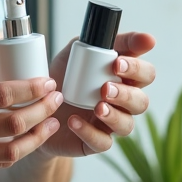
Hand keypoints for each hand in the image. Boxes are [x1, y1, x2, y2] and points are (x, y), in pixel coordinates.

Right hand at [0, 30, 63, 178]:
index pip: (2, 94)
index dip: (31, 88)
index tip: (46, 81)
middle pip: (13, 124)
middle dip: (42, 110)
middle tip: (56, 98)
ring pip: (11, 151)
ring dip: (37, 136)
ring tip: (52, 122)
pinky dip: (17, 151)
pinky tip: (27, 138)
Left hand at [36, 32, 156, 157]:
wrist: (36, 104)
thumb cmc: (64, 74)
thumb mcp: (79, 50)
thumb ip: (104, 40)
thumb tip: (145, 38)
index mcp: (123, 78)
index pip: (145, 73)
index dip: (137, 69)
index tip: (118, 63)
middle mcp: (122, 102)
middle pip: (141, 102)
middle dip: (126, 94)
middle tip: (105, 88)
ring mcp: (110, 124)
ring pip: (127, 125)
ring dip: (114, 116)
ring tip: (97, 107)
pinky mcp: (94, 142)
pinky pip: (102, 143)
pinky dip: (89, 132)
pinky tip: (74, 121)